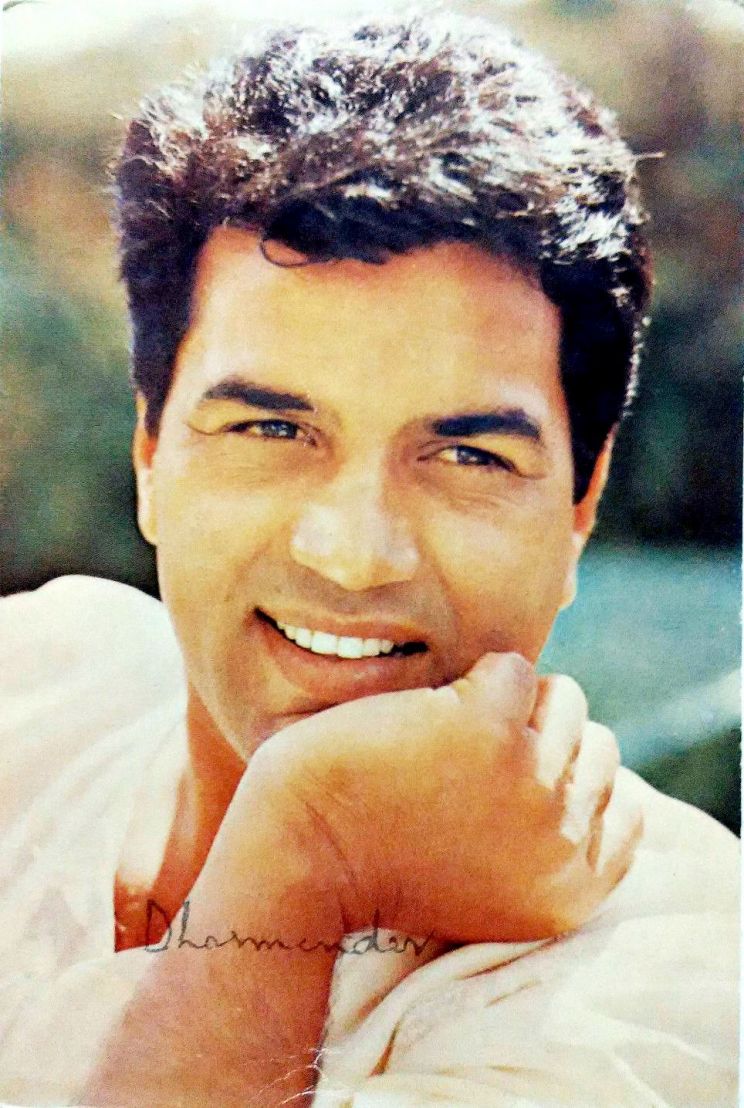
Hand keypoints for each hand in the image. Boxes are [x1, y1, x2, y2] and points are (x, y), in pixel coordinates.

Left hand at [245, 652, 642, 943]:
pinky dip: (475, 679)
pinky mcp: (488, 726)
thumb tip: (589, 767)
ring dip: (514, 702)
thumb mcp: (493, 887)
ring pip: (565, 701)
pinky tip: (431, 711)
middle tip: (476, 752)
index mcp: (568, 894)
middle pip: (597, 748)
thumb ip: (548, 845)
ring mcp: (530, 779)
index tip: (520, 781)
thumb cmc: (383, 865)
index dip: (576, 782)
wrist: (303, 858)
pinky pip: (515, 669)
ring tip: (454, 728)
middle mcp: (562, 841)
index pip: (625, 812)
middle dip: (545, 738)